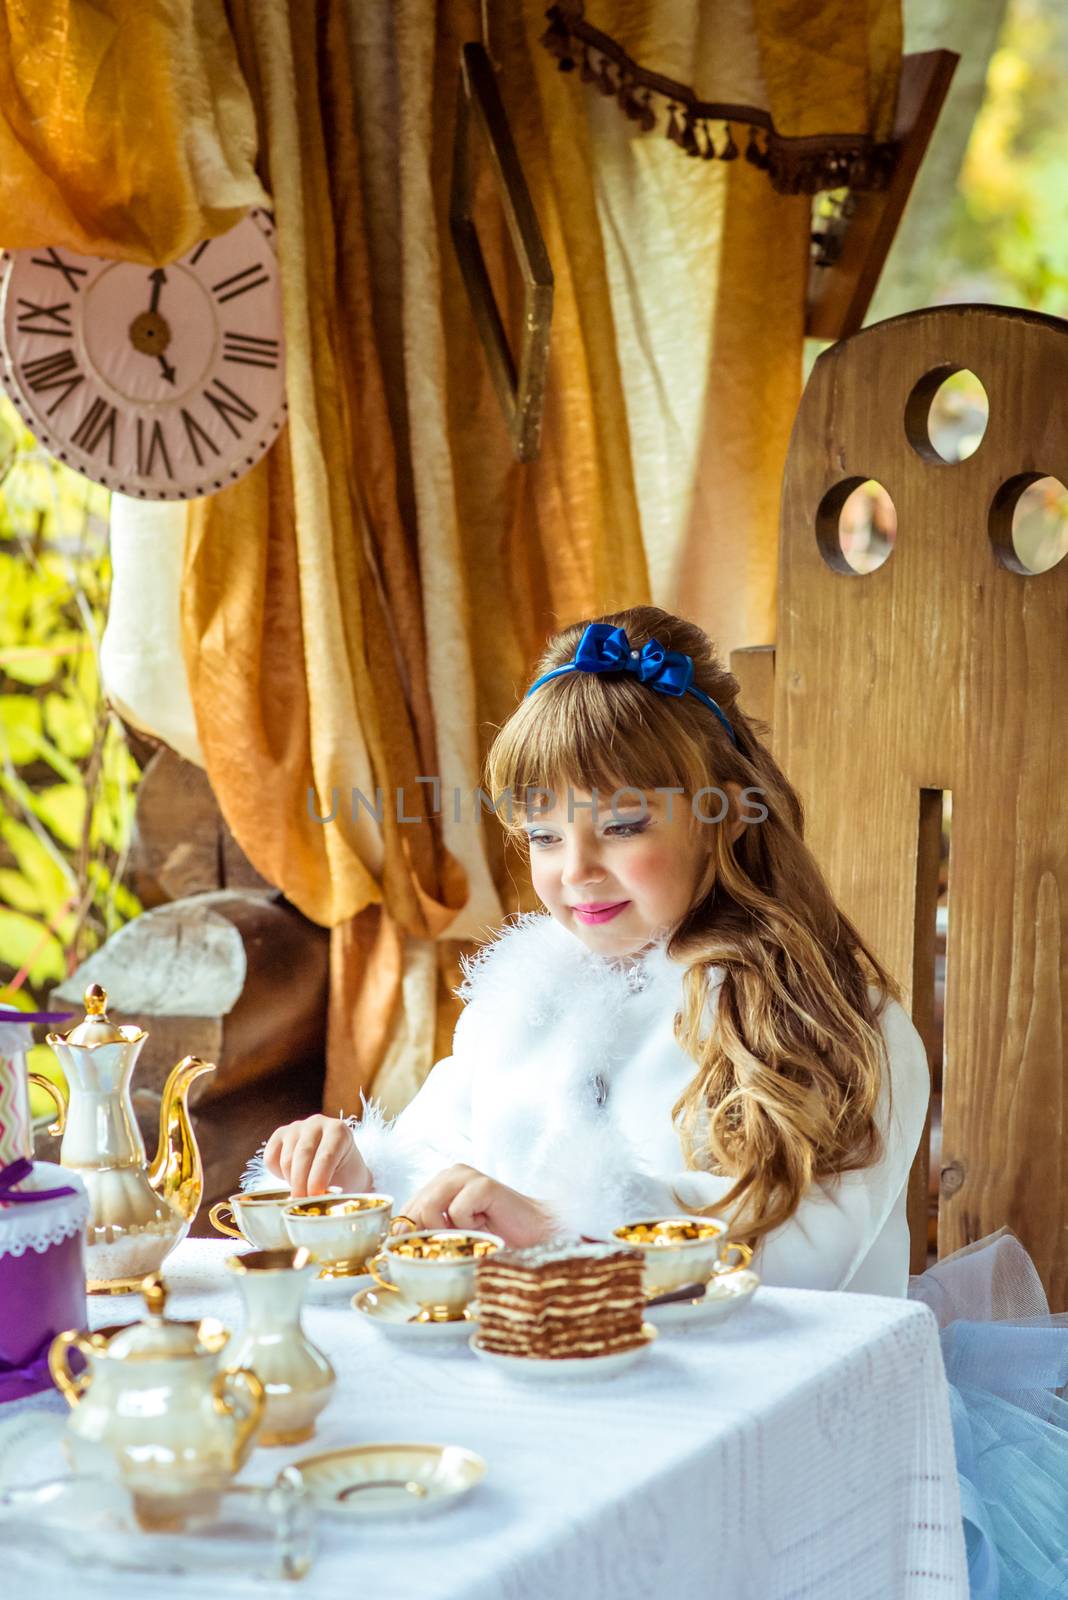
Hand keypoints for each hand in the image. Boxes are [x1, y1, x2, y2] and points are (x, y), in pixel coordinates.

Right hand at [263, 1115, 371, 1197]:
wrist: (338, 1167)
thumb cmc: (344, 1177)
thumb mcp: (345, 1183)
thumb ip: (331, 1192)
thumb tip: (313, 1206)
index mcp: (339, 1130)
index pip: (325, 1156)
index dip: (318, 1180)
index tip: (314, 1198)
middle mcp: (317, 1123)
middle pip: (302, 1155)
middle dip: (300, 1184)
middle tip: (301, 1204)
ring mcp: (296, 1126)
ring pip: (286, 1159)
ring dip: (291, 1181)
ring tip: (302, 1191)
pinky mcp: (279, 1134)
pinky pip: (270, 1158)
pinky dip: (277, 1173)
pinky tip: (291, 1177)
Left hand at [400, 1165, 557, 1247]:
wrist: (535, 1235)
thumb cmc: (495, 1236)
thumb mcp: (454, 1235)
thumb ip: (427, 1231)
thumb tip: (394, 1240)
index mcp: (440, 1183)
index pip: (405, 1209)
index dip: (409, 1235)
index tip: (423, 1253)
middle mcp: (450, 1174)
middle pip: (413, 1209)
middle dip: (428, 1236)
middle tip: (456, 1245)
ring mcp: (466, 1176)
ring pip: (429, 1208)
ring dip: (449, 1232)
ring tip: (472, 1234)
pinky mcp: (482, 1184)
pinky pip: (456, 1212)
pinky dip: (469, 1228)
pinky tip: (487, 1225)